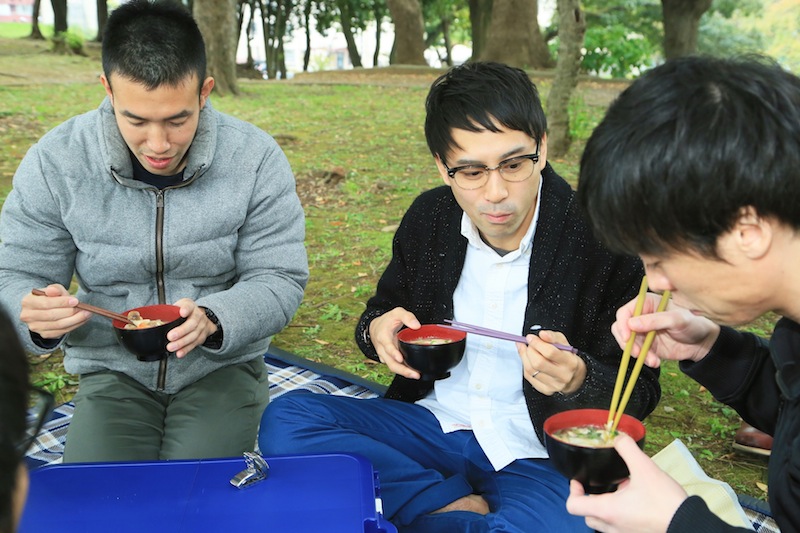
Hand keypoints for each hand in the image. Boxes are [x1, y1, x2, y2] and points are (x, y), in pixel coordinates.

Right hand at [21, 284, 91, 338]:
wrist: (43, 309)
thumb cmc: (49, 297)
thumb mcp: (53, 290)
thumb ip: (55, 289)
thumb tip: (52, 290)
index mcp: (27, 302)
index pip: (45, 303)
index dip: (62, 302)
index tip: (76, 301)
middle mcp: (28, 316)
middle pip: (52, 316)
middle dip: (71, 312)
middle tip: (85, 309)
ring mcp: (35, 327)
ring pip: (58, 325)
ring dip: (76, 320)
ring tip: (87, 314)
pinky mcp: (44, 334)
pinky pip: (62, 332)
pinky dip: (74, 326)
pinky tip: (83, 320)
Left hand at [166, 298, 217, 357]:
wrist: (200, 318)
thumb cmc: (185, 313)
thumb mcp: (177, 308)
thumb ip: (168, 313)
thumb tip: (152, 323)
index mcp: (190, 306)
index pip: (189, 306)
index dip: (186, 309)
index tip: (182, 312)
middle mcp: (198, 316)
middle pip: (192, 323)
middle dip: (181, 331)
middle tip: (170, 336)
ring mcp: (202, 327)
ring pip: (194, 335)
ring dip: (181, 343)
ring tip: (171, 347)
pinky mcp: (201, 337)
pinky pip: (194, 344)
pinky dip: (186, 349)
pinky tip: (179, 352)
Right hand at [368, 307, 421, 378]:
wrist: (376, 327)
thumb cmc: (387, 321)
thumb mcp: (396, 313)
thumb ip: (407, 317)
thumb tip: (417, 326)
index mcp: (383, 337)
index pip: (387, 347)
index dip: (393, 353)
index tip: (400, 358)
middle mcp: (382, 349)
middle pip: (390, 363)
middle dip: (402, 370)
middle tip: (414, 374)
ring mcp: (385, 356)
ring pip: (392, 367)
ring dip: (404, 373)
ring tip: (416, 375)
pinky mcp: (388, 359)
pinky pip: (395, 366)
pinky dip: (403, 371)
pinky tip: (412, 372)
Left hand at [516, 330, 585, 393]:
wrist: (574, 377)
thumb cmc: (567, 358)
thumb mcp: (564, 343)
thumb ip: (553, 336)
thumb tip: (542, 334)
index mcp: (570, 362)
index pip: (550, 352)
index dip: (537, 343)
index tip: (530, 337)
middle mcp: (562, 376)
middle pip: (538, 362)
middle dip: (529, 350)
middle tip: (529, 343)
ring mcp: (553, 385)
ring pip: (530, 370)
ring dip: (524, 356)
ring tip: (526, 349)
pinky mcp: (545, 390)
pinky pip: (528, 376)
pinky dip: (525, 365)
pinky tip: (527, 359)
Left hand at [566, 434, 687, 531]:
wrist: (689, 524)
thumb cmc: (664, 501)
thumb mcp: (644, 468)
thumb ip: (627, 449)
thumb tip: (618, 437)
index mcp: (608, 511)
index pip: (573, 506)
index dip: (573, 491)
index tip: (581, 480)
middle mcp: (611, 527)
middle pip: (587, 516)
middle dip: (589, 500)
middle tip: (600, 485)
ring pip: (602, 524)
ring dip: (605, 509)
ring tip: (621, 492)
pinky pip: (619, 528)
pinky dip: (620, 516)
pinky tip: (636, 503)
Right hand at [611, 293, 719, 366]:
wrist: (702, 342)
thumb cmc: (693, 323)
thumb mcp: (677, 320)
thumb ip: (655, 320)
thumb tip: (631, 324)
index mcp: (646, 303)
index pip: (625, 312)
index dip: (622, 325)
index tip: (628, 337)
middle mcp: (641, 316)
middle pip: (621, 328)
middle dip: (627, 342)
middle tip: (637, 353)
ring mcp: (642, 332)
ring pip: (627, 343)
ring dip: (637, 353)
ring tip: (652, 360)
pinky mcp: (646, 345)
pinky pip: (637, 353)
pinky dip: (644, 359)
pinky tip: (655, 362)